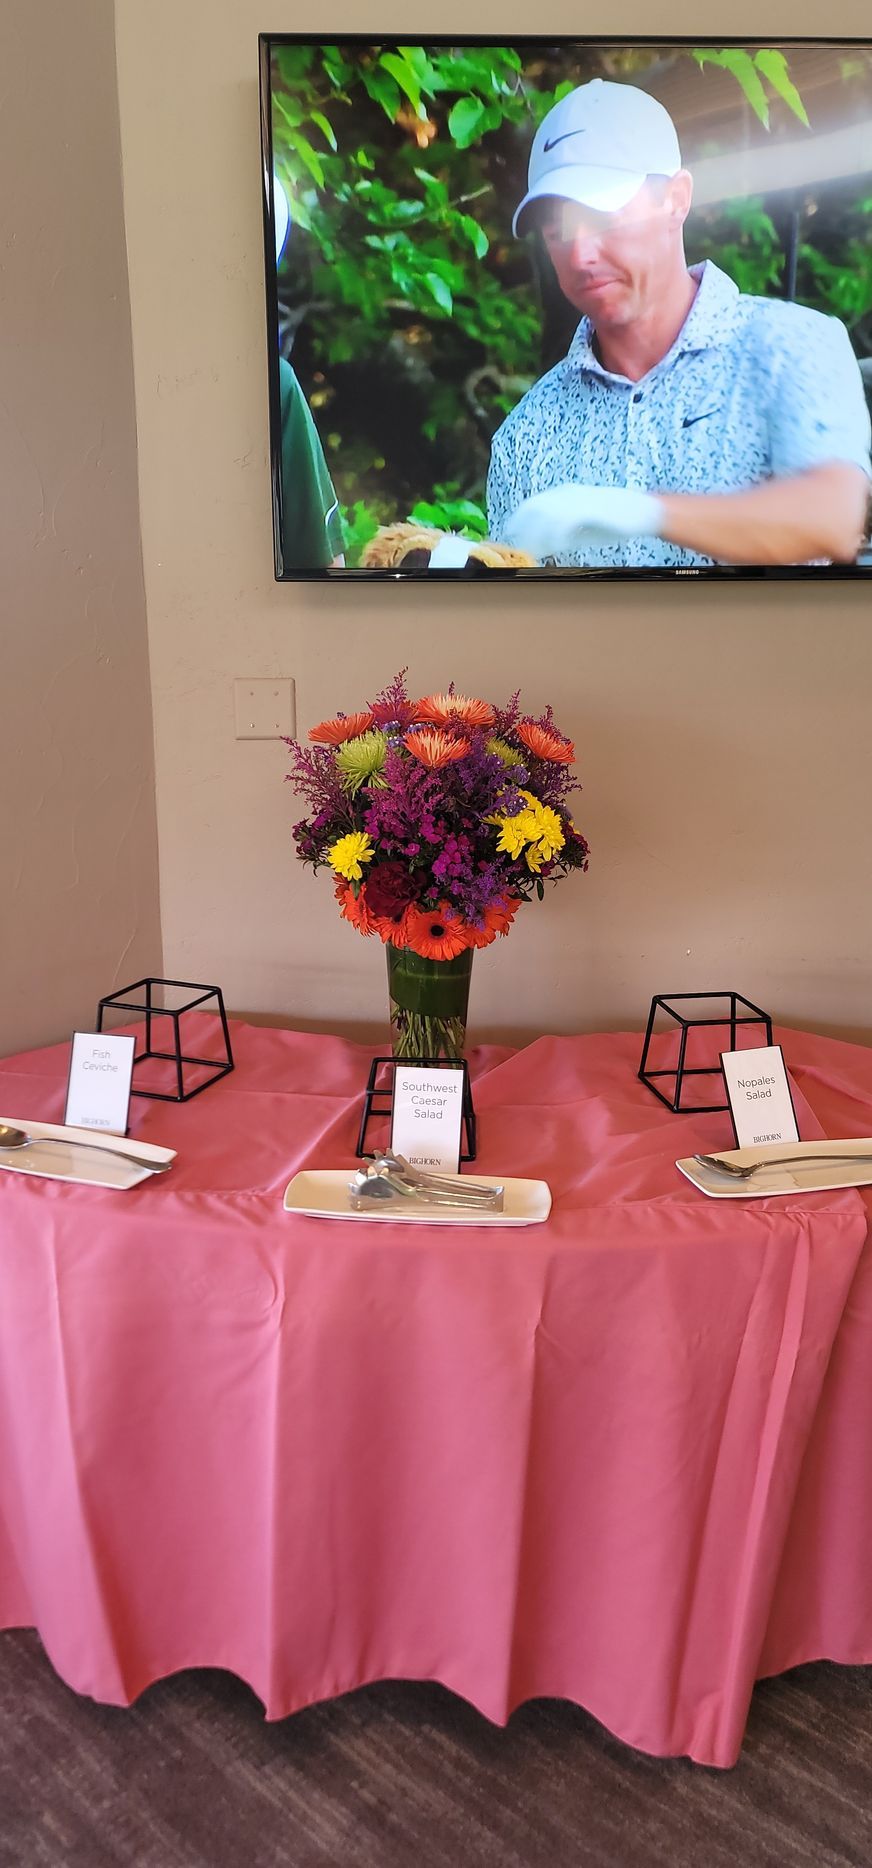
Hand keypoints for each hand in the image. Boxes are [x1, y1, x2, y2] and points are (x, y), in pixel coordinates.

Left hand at [502, 483, 664, 559]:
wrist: (641, 511)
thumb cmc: (611, 521)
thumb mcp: (580, 527)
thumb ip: (561, 534)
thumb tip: (541, 547)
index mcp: (562, 496)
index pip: (530, 507)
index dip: (516, 523)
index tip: (507, 539)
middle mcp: (566, 494)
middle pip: (531, 509)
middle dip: (518, 529)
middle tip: (510, 549)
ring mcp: (577, 500)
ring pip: (544, 515)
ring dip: (533, 535)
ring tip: (528, 552)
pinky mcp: (588, 508)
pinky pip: (564, 522)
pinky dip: (554, 537)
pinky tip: (552, 548)